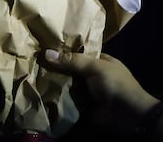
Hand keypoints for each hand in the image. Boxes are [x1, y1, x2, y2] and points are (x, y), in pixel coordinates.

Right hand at [39, 48, 156, 130]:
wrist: (127, 115)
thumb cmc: (115, 84)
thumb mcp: (95, 67)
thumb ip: (73, 60)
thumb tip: (46, 53)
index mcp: (101, 61)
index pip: (79, 52)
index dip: (65, 50)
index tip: (45, 46)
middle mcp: (93, 75)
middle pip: (71, 68)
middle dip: (57, 66)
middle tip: (36, 60)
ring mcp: (88, 90)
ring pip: (67, 82)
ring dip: (54, 81)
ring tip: (34, 74)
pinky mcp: (82, 105)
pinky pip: (67, 97)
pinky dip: (57, 95)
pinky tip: (41, 89)